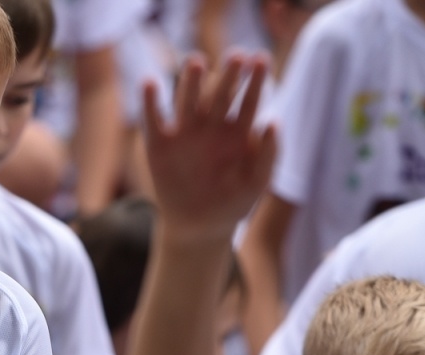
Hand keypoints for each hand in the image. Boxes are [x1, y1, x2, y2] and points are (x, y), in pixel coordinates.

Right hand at [143, 53, 276, 240]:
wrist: (199, 228)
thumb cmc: (233, 203)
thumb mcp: (256, 182)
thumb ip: (268, 154)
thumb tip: (275, 121)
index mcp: (238, 130)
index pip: (250, 99)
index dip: (256, 80)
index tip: (262, 60)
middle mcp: (211, 124)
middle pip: (220, 92)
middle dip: (228, 74)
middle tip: (236, 55)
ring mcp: (185, 132)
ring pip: (188, 99)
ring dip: (191, 80)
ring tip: (196, 62)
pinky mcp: (159, 143)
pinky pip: (153, 119)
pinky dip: (150, 102)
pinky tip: (150, 84)